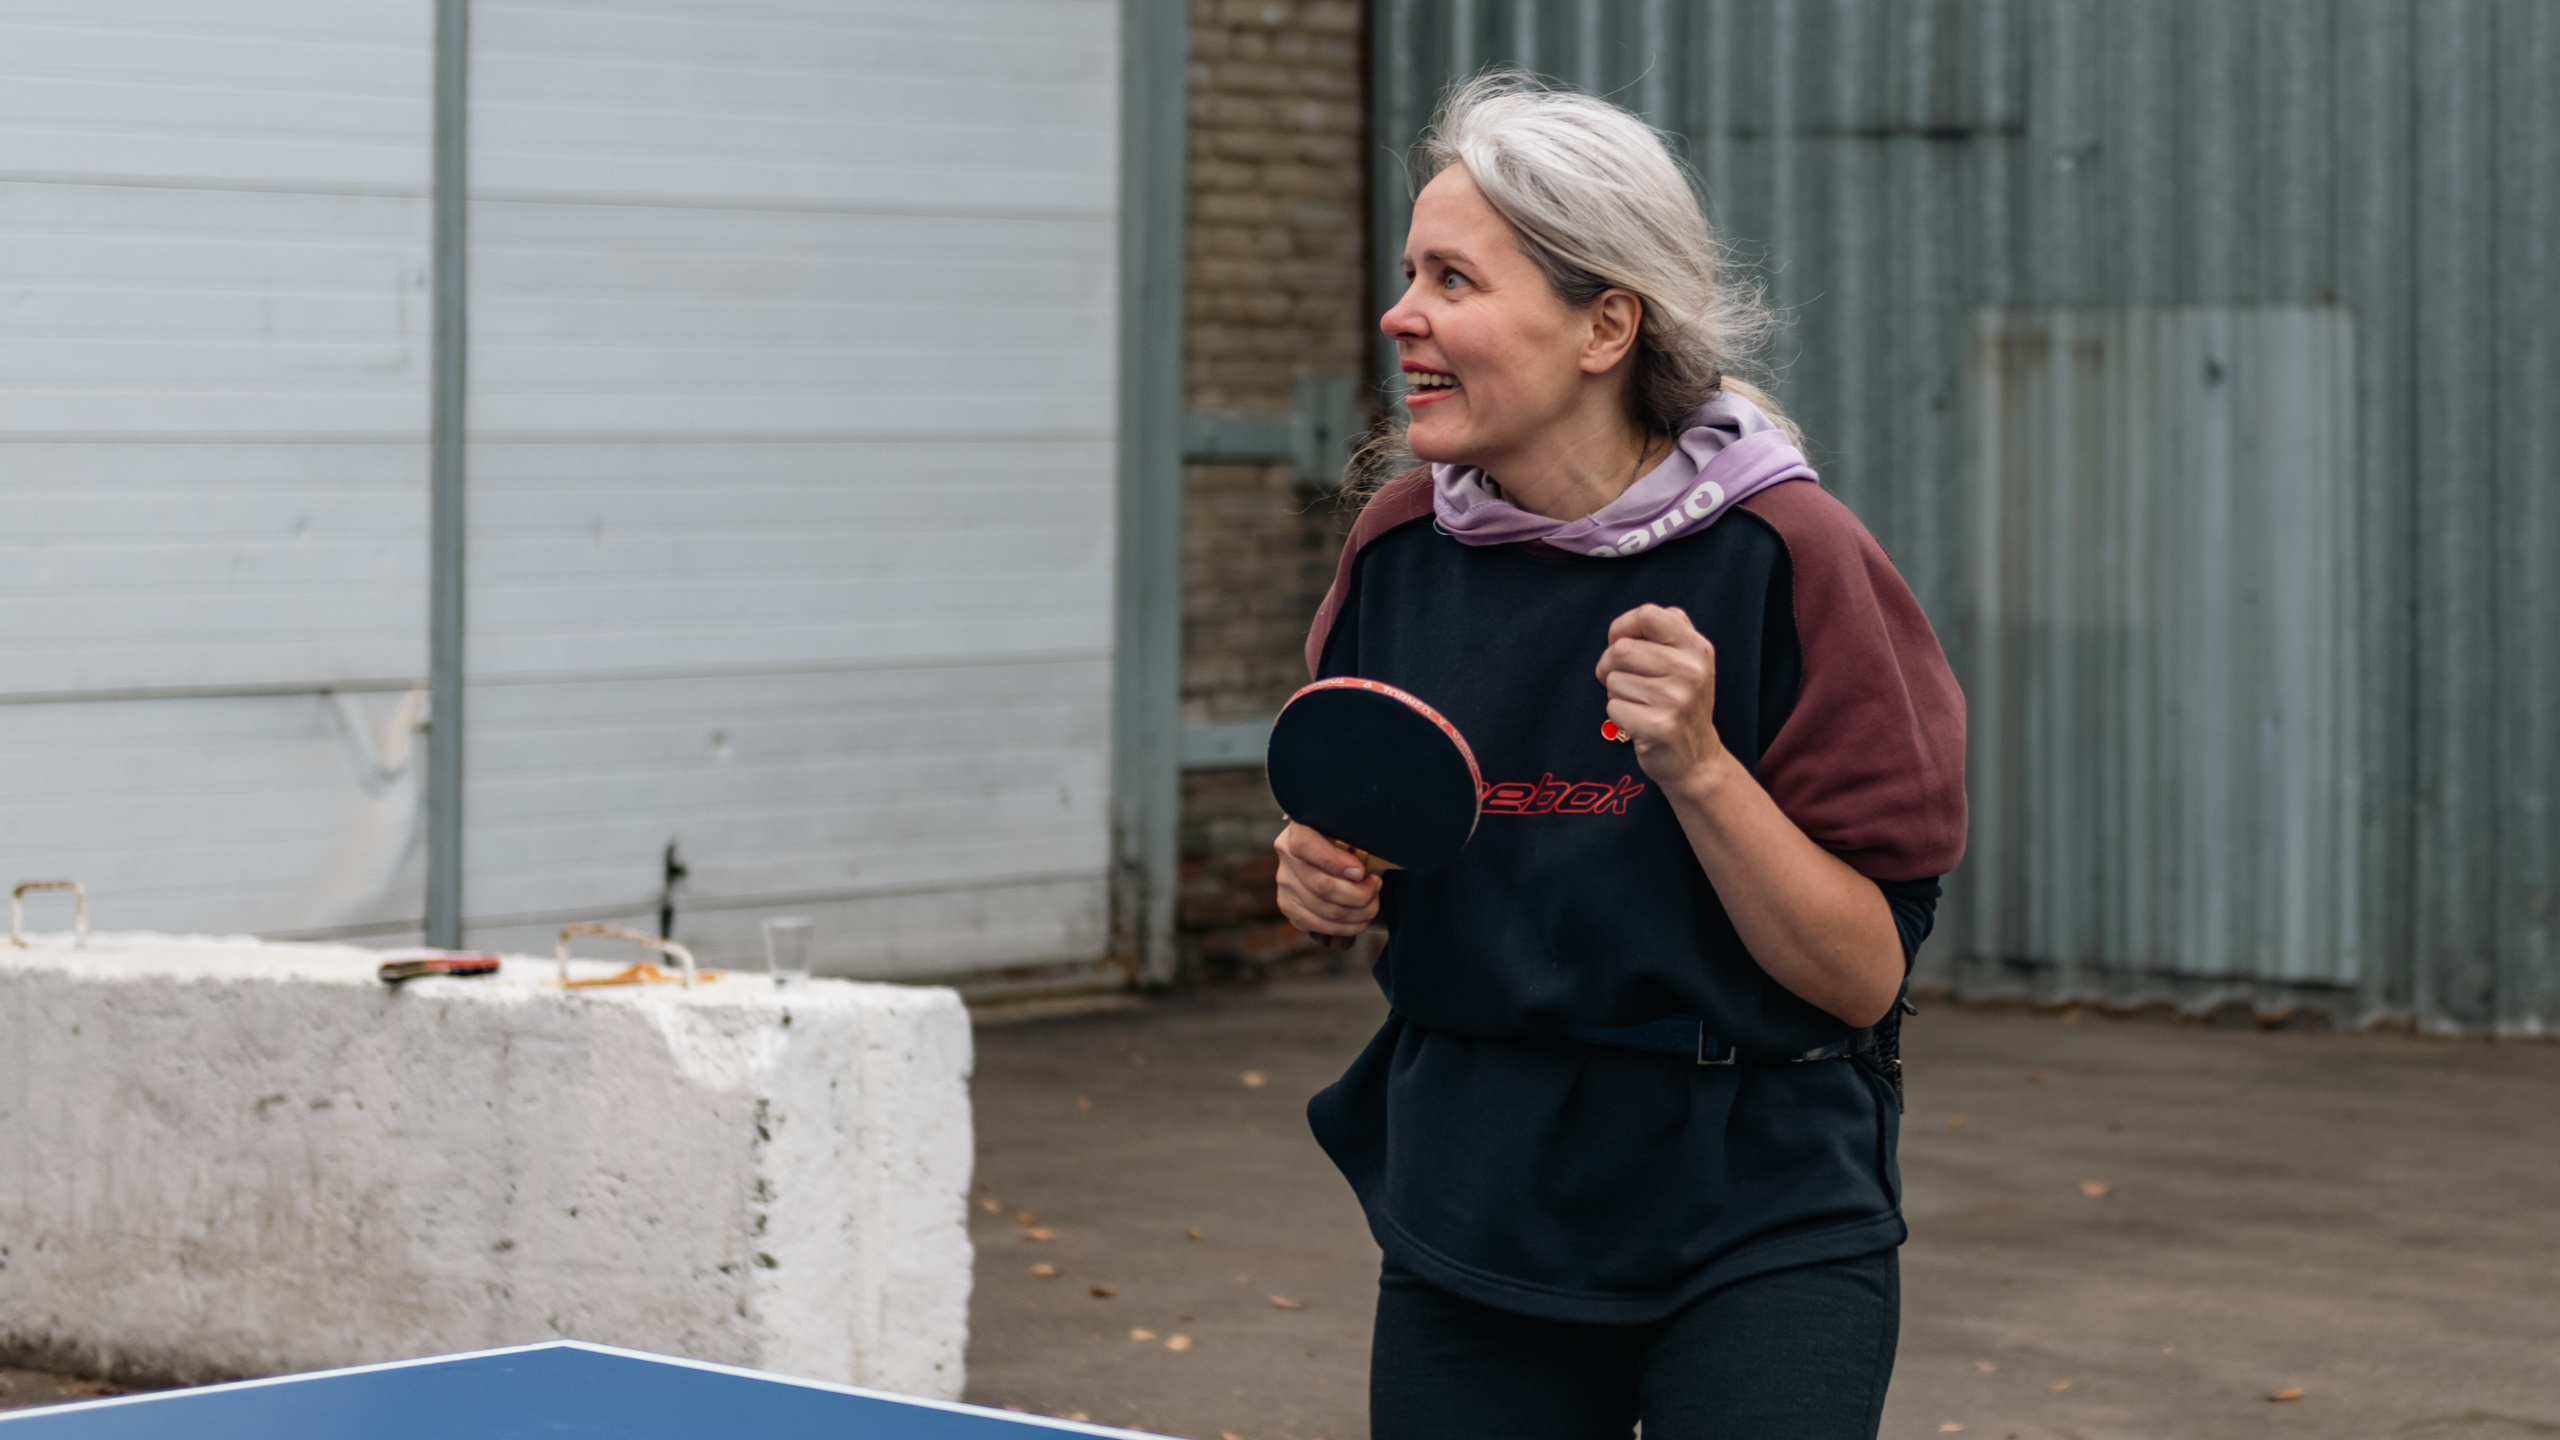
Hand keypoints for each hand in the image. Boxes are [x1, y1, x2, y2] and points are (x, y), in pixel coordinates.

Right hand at [1273, 821, 1381, 939]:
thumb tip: (1372, 868)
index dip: (1334, 862)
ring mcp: (1285, 884)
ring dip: (1359, 912)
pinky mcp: (1289, 907)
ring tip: (1372, 902)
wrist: (1331, 852)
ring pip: (1326, 910)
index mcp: (1298, 829)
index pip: (1305, 845)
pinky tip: (1360, 918)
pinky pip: (1320, 925)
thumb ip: (1358, 842)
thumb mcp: (1352, 831)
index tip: (1361, 871)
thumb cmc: (1348, 840)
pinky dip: (1347, 926)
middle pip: (1321, 886)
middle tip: (1376, 887)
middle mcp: (1286, 857)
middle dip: (1359, 893)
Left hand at [1594, 603, 1728, 791]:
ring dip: (1616, 693)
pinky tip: (1639, 722)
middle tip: (1625, 681)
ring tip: (1640, 704)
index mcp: (1696, 648)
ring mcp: (1676, 699)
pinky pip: (1612, 707)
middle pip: (1620, 650)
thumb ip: (1666, 633)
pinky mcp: (1658, 726)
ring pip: (1613, 680)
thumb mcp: (1688, 662)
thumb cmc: (1680, 703)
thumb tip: (1625, 625)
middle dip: (1610, 665)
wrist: (1697, 759)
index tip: (1619, 642)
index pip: (1648, 615)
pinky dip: (1618, 716)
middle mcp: (1690, 671)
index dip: (1622, 626)